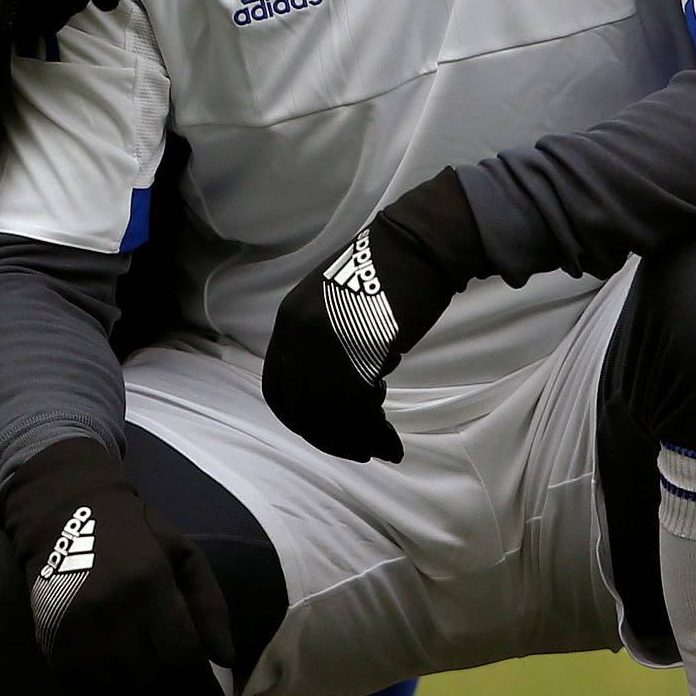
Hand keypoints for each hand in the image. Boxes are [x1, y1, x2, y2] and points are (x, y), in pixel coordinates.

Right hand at [0, 438, 235, 695]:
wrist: (62, 515)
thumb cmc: (134, 536)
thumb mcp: (184, 555)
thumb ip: (210, 604)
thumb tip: (224, 660)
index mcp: (149, 586)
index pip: (183, 662)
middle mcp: (110, 613)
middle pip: (153, 686)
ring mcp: (76, 632)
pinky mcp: (52, 644)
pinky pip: (86, 694)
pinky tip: (128, 695)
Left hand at [262, 173, 479, 461]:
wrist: (418, 245)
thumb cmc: (384, 274)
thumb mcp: (332, 307)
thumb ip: (320, 345)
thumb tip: (329, 394)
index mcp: (288, 321)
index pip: (277, 389)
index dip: (300, 421)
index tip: (328, 434)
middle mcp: (300, 333)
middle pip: (301, 408)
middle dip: (329, 438)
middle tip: (360, 451)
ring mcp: (329, 340)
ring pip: (331, 414)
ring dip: (356, 441)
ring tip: (382, 447)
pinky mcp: (362, 347)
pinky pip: (360, 408)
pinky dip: (375, 432)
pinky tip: (391, 439)